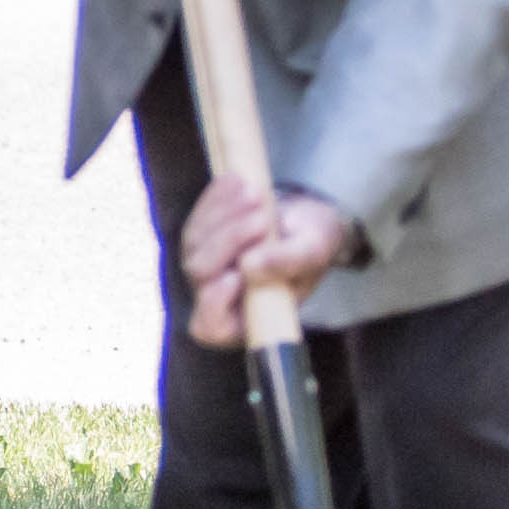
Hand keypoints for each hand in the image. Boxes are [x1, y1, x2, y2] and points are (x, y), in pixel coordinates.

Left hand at [176, 173, 360, 348]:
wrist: (304, 222)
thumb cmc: (311, 247)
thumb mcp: (313, 253)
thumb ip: (288, 263)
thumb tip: (249, 267)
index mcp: (246, 319)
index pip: (209, 327)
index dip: (214, 303)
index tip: (239, 275)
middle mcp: (216, 296)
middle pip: (200, 272)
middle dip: (229, 241)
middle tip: (263, 219)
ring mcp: (204, 265)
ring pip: (194, 241)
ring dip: (225, 215)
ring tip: (258, 194)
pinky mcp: (201, 235)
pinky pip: (197, 217)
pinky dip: (217, 198)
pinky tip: (238, 180)